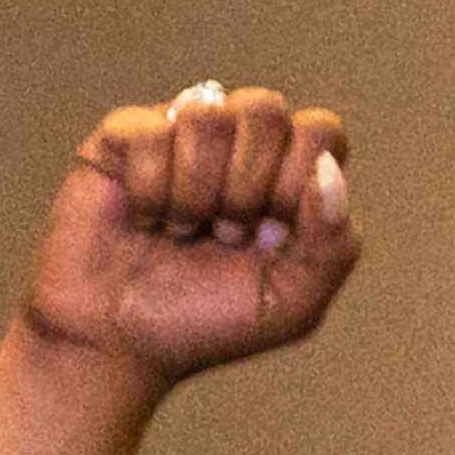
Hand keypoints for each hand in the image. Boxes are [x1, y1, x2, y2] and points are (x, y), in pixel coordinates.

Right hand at [21, 85, 359, 383]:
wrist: (119, 345)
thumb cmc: (205, 323)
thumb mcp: (292, 304)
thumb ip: (334, 244)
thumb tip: (328, 169)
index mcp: (286, 172)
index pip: (320, 131)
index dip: (296, 183)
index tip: (269, 236)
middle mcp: (237, 143)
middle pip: (265, 109)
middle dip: (245, 186)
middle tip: (223, 234)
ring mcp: (179, 133)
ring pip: (208, 115)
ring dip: (196, 191)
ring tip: (182, 229)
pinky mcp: (123, 137)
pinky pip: (149, 131)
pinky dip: (150, 190)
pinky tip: (145, 219)